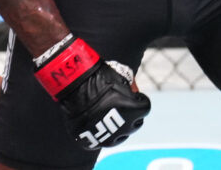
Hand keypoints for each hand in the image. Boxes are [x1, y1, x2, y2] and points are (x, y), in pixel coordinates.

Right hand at [34, 37, 150, 149]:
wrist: (75, 86)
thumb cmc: (99, 78)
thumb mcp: (121, 77)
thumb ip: (131, 87)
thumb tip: (135, 93)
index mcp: (135, 110)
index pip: (145, 107)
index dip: (139, 100)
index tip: (134, 96)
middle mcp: (125, 127)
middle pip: (136, 123)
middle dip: (132, 115)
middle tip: (123, 106)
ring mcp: (108, 137)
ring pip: (121, 136)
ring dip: (119, 127)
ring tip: (110, 116)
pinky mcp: (93, 142)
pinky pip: (102, 141)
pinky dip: (102, 134)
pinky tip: (98, 122)